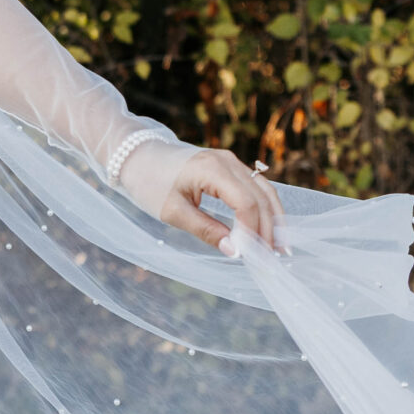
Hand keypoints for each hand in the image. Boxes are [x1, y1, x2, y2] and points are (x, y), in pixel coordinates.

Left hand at [159, 148, 282, 253]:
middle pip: (261, 197)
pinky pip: (255, 187)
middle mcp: (227, 161)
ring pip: (264, 190)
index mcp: (212, 169)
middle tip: (273, 258)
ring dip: (273, 218)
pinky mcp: (229, 166)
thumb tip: (235, 251)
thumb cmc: (149, 182)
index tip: (253, 255)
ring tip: (278, 247)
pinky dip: (264, 208)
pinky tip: (267, 228)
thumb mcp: (172, 212)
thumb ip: (205, 230)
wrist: (135, 155)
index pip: (245, 203)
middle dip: (269, 229)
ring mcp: (230, 161)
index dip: (253, 231)